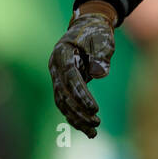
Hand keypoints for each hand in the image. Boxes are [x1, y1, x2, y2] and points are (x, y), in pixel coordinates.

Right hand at [48, 1, 117, 137]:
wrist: (88, 27)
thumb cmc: (97, 32)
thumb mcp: (102, 38)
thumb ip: (100, 54)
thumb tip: (98, 74)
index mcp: (62, 52)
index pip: (69, 76)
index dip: (81, 93)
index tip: (95, 108)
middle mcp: (55, 67)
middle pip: (64, 93)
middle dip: (79, 110)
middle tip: (97, 122)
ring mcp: (57, 77)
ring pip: (63, 103)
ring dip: (77, 118)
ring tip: (94, 131)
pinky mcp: (62, 85)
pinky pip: (66, 104)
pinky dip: (75, 117)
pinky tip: (88, 130)